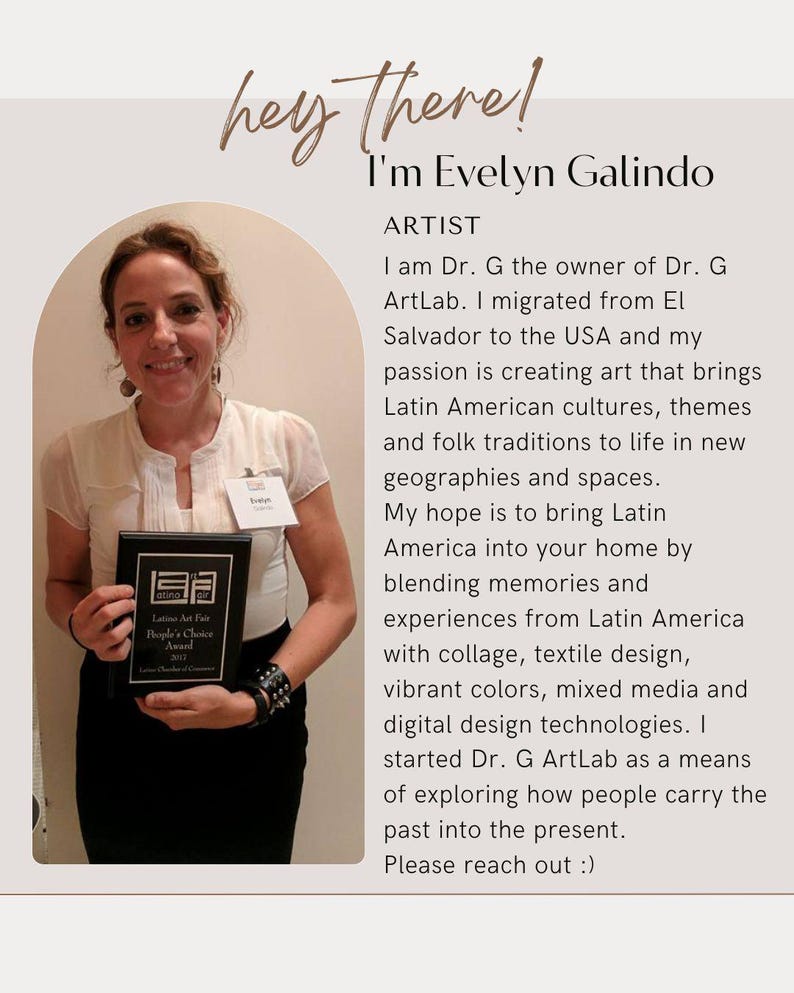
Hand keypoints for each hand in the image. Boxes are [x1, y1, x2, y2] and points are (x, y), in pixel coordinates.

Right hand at [70, 585, 135, 660]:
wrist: (79, 631)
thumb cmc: (92, 614)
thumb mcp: (93, 602)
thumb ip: (108, 595)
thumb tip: (128, 592)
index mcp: (82, 611)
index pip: (100, 596)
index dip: (118, 591)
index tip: (129, 590)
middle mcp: (86, 629)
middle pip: (107, 613)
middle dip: (124, 606)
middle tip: (131, 604)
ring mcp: (94, 643)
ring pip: (115, 635)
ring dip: (127, 625)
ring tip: (126, 621)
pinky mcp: (103, 654)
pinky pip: (120, 652)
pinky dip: (127, 644)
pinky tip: (125, 637)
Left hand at [135, 685, 256, 729]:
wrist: (235, 710)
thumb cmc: (216, 702)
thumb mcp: (192, 697)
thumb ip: (170, 699)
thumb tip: (148, 700)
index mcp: (173, 717)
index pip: (148, 708)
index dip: (139, 696)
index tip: (136, 682)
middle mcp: (175, 720)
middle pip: (154, 708)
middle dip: (148, 695)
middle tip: (146, 677)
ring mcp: (182, 719)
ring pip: (164, 707)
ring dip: (159, 695)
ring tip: (158, 680)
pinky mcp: (189, 715)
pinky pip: (173, 706)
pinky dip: (169, 697)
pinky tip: (173, 688)